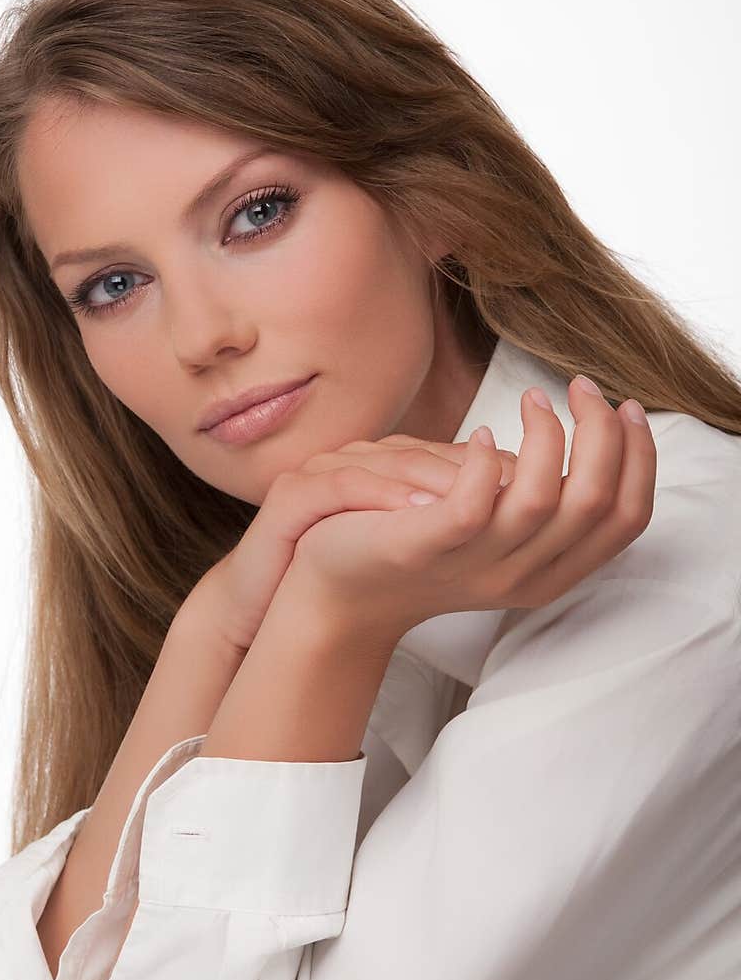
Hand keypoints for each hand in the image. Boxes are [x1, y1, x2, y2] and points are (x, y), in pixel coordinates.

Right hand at [186, 434, 517, 654]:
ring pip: (387, 462)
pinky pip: (341, 487)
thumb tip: (530, 504)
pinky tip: (415, 513)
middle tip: (526, 489)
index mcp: (391, 467)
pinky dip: (380, 496)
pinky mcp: (292, 495)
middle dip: (480, 467)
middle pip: (426, 450)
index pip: (456, 454)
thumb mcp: (410, 542)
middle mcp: (360, 460)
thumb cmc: (346, 571)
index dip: (503, 468)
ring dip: (436, 479)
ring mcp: (324, 471)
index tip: (547, 490)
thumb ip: (459, 516)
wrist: (273, 601)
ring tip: (479, 499)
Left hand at [289, 379, 656, 642]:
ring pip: (543, 501)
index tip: (628, 409)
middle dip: (603, 434)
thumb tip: (585, 437)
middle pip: (596, 505)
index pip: (627, 518)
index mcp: (550, 572)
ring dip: (546, 436)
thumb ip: (539, 496)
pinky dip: (482, 459)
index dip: (639, 458)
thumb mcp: (496, 528)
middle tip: (581, 388)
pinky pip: (474, 504)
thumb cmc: (421, 543)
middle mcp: (522, 576)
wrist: (340, 590)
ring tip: (531, 400)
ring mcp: (475, 565)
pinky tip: (475, 433)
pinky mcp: (426, 546)